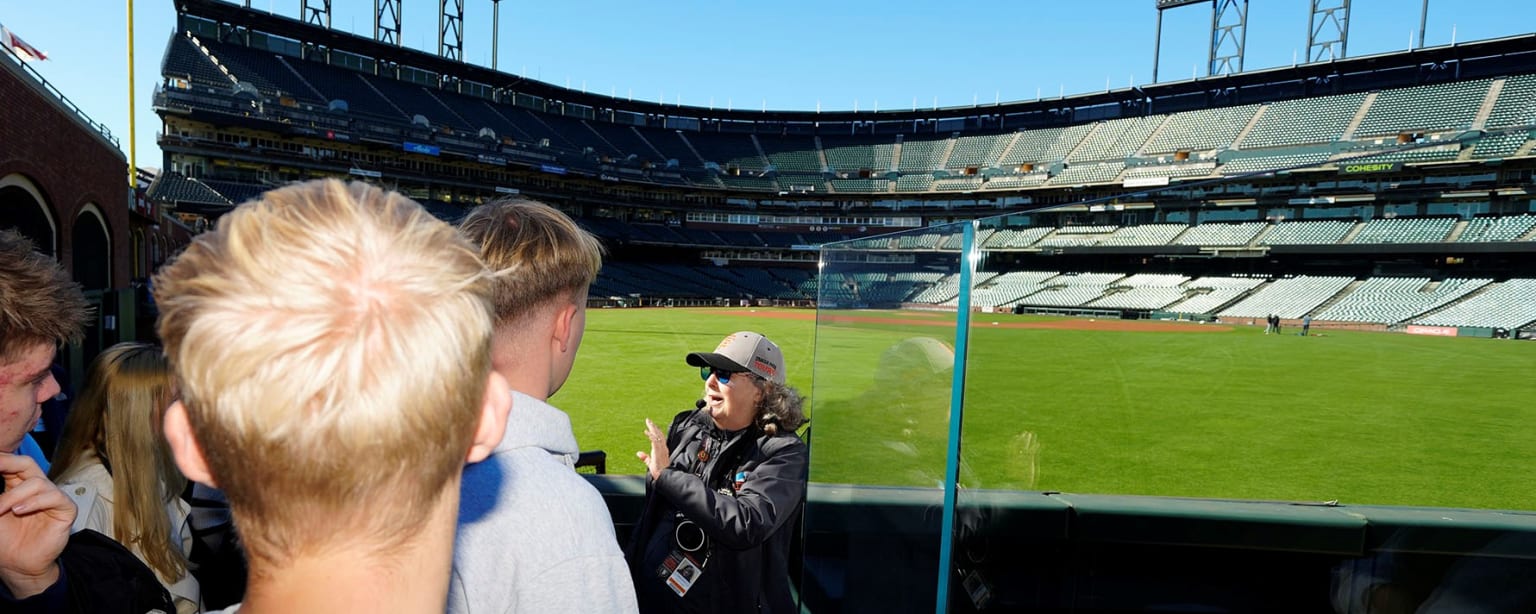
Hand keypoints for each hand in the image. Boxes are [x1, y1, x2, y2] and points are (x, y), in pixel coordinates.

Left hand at [0, 454, 74, 598]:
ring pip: (37, 482)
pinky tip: (19, 511)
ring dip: (14, 495)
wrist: (17, 565)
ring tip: (1, 509)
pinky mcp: (66, 509)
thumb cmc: (4, 542)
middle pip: (27, 464)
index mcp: (17, 487)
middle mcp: (35, 489)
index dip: (1, 460)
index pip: (11, 466)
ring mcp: (52, 498)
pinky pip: (54, 497)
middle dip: (9, 462)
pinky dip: (34, 502)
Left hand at [636, 418, 669, 479]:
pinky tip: (646, 432)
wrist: (663, 476)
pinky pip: (655, 441)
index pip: (660, 437)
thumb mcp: (650, 463)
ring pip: (657, 435)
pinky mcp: (658, 451)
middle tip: (648, 420)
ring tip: (648, 422)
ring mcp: (661, 449)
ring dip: (652, 428)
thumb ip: (645, 457)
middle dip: (653, 427)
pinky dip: (650, 435)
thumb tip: (638, 453)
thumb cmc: (659, 471)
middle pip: (659, 434)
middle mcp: (663, 448)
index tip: (651, 426)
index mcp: (662, 450)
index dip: (656, 431)